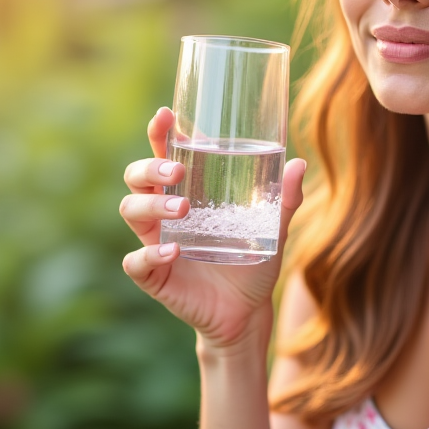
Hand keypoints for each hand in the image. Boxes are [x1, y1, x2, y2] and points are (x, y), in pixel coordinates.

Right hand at [120, 107, 305, 351]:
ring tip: (183, 208)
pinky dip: (150, 254)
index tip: (166, 116)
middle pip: (136, 177)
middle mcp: (164, 212)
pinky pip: (136, 261)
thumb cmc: (253, 261)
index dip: (159, 133)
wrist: (248, 312)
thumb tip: (298, 165)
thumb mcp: (273, 229)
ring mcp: (155, 242)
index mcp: (185, 191)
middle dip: (150, 167)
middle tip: (178, 170)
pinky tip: (172, 251)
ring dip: (152, 204)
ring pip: (130, 210)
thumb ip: (284, 199)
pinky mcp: (154, 275)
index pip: (162, 154)